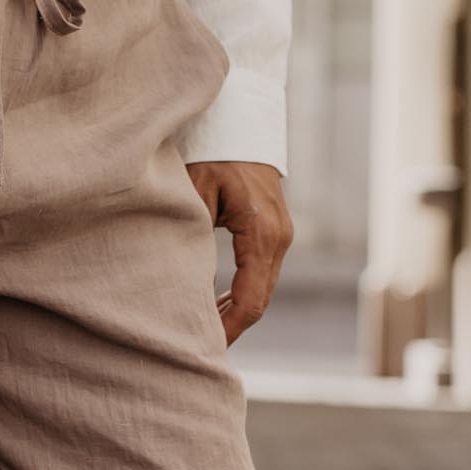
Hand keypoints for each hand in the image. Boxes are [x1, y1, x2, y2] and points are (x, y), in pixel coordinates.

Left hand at [188, 160, 292, 344]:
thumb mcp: (194, 194)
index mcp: (261, 234)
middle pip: (259, 300)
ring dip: (235, 311)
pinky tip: (216, 303)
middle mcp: (279, 238)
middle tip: (197, 346)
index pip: (251, 300)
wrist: (240, 121)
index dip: (229, 329)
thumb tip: (188, 292)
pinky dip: (242, 292)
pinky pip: (262, 273)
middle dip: (231, 326)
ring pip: (262, 289)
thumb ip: (192, 242)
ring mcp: (282, 235)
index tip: (205, 348)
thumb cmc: (211, 152)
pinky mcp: (276, 231)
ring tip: (203, 329)